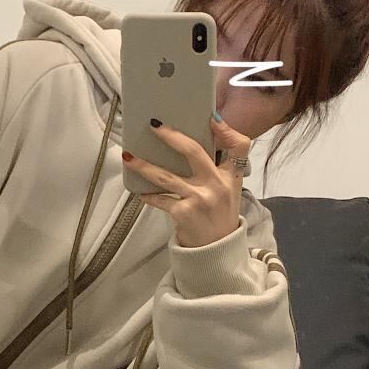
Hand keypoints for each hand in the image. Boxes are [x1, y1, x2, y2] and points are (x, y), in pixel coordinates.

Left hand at [123, 112, 251, 249]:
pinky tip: (140, 192)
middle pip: (194, 151)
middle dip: (171, 136)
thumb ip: (218, 168)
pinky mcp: (183, 213)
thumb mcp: (229, 190)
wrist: (217, 249)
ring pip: (166, 176)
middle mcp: (217, 185)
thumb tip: (188, 143)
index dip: (227, 130)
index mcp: (232, 177)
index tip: (211, 118)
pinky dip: (149, 195)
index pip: (240, 147)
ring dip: (144, 166)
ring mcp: (199, 199)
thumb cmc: (220, 215)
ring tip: (128, 156)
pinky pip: (160, 199)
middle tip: (154, 126)